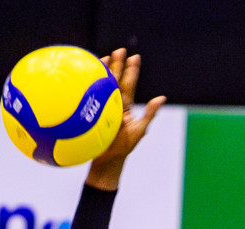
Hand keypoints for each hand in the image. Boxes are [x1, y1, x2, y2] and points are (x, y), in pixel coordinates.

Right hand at [87, 49, 165, 188]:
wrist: (105, 162)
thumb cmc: (123, 148)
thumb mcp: (139, 130)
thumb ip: (149, 114)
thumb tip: (161, 98)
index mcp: (125, 106)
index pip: (129, 85)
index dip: (132, 71)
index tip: (134, 57)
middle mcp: (113, 104)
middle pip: (115, 81)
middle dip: (118, 65)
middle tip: (120, 50)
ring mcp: (101, 108)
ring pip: (102, 86)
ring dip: (103, 72)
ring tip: (105, 57)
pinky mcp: (90, 113)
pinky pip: (88, 98)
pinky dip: (86, 87)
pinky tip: (83, 77)